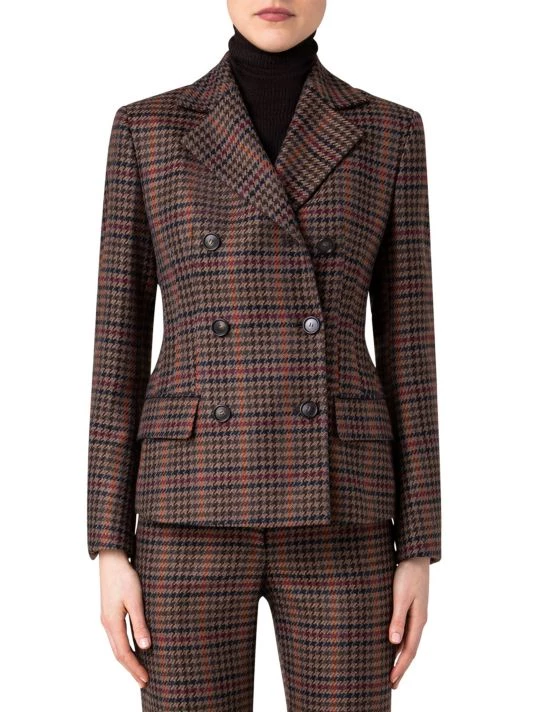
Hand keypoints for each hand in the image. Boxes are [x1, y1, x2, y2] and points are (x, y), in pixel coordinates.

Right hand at [98, 549, 151, 687]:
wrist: (112, 560)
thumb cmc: (125, 576)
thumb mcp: (135, 599)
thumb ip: (140, 623)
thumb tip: (145, 647)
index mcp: (112, 622)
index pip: (124, 653)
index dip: (135, 667)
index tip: (146, 679)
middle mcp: (107, 624)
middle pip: (118, 653)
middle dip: (131, 668)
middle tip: (144, 681)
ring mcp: (107, 619)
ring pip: (116, 646)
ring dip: (128, 660)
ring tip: (139, 670)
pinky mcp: (110, 613)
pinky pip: (117, 637)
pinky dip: (125, 648)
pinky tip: (134, 648)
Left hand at [388, 556, 429, 687]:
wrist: (415, 555)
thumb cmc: (406, 573)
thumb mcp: (400, 596)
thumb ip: (397, 618)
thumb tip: (394, 642)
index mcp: (418, 620)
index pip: (409, 651)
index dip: (400, 667)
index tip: (391, 681)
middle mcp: (419, 620)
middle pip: (410, 649)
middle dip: (401, 667)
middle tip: (392, 684)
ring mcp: (416, 614)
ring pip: (409, 641)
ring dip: (400, 656)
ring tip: (392, 669)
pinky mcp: (412, 607)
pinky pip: (406, 631)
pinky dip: (400, 642)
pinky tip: (393, 644)